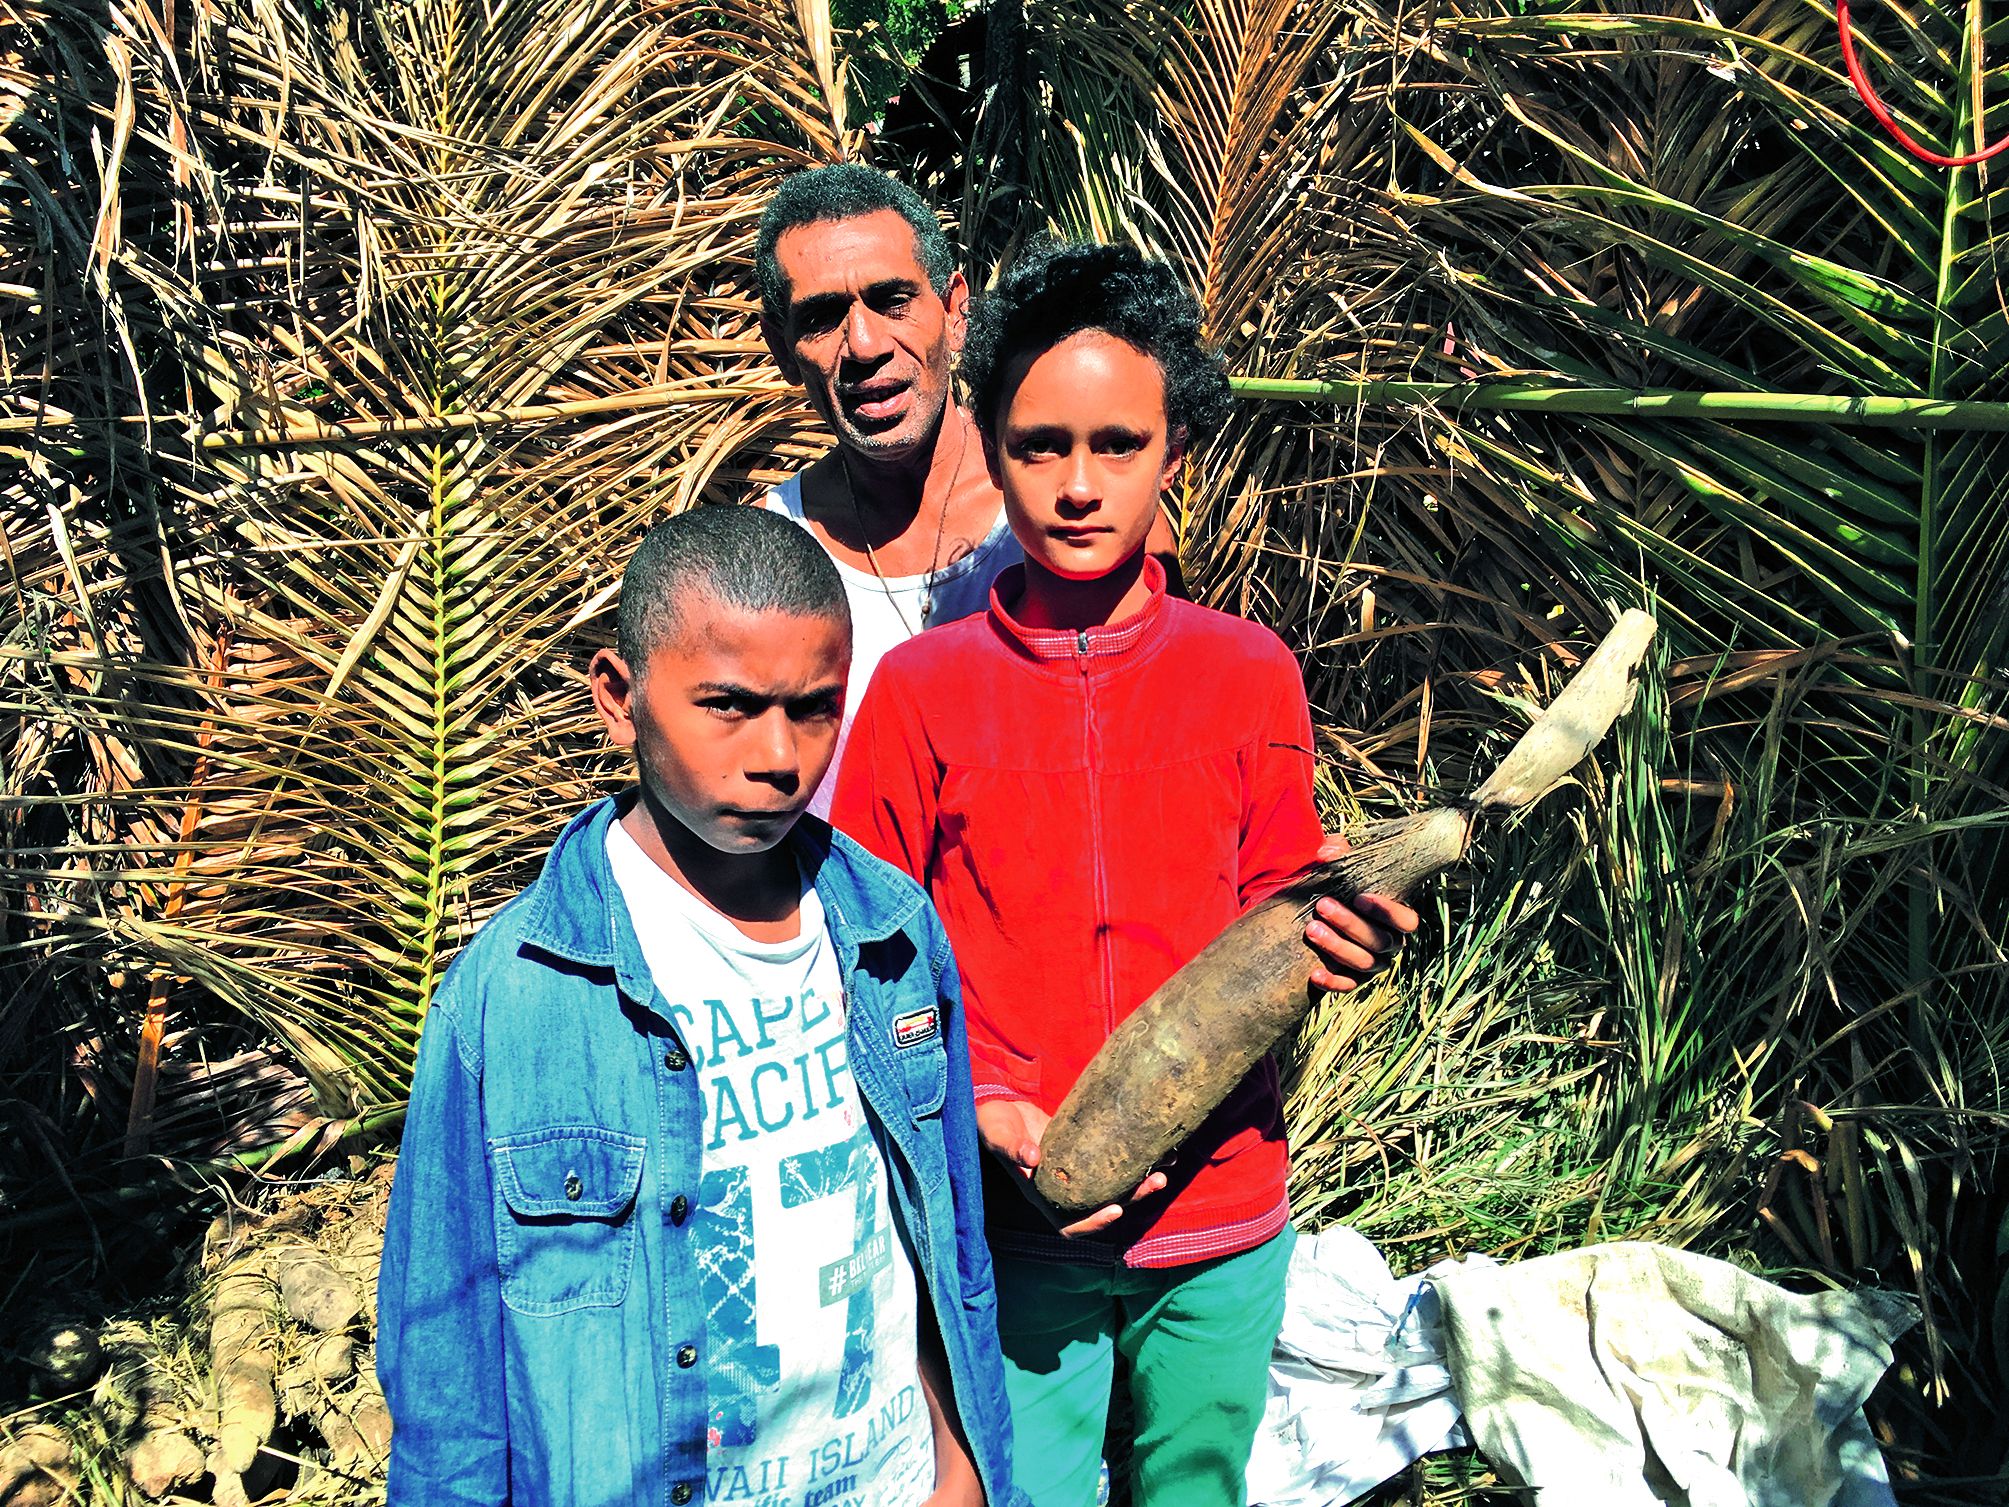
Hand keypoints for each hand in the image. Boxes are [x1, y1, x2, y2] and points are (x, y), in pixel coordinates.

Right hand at [975, 1098, 1168, 1237]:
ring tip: (1164, 1166)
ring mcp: (1076, 1171)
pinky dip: (1132, 1157)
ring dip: (1139, 1181)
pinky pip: (1111, 1160)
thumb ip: (1013, 1147)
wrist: (999, 1105)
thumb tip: (1032, 1157)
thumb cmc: (993, 1126)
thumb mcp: (999, 1136)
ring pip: (1112, 1185)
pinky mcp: (1084, 1150)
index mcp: (1042, 1195)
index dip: (1094, 1224)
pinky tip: (1155, 1145)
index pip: (1070, 1225)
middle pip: (1102, 1205)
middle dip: (1132, 1197)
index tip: (1115, 1210)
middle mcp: (1063, 1189)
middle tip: (1156, 1181)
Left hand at [1304, 834, 1419, 992]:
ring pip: (1365, 963)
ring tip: (1311, 929)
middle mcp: (1388, 943)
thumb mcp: (1337, 869)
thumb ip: (1337, 855)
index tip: (1359, 897)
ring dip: (1338, 947)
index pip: (1407, 921)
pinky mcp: (1353, 980)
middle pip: (1380, 941)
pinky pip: (1348, 987)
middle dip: (1350, 923)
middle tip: (1322, 906)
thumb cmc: (1335, 887)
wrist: (1314, 914)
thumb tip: (1327, 851)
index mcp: (1394, 917)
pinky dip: (1333, 982)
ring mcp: (1372, 964)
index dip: (1387, 911)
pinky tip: (1313, 973)